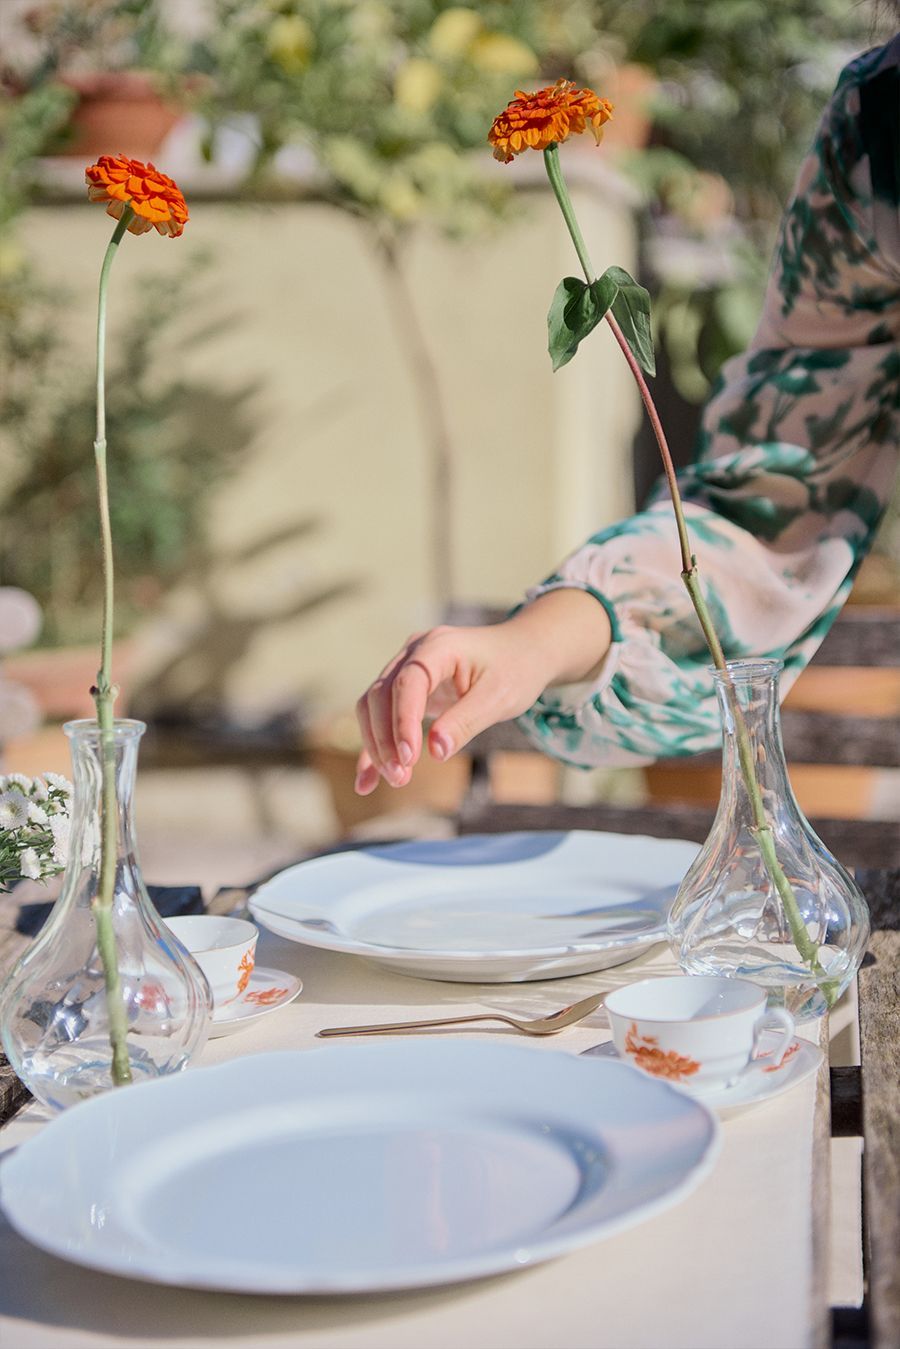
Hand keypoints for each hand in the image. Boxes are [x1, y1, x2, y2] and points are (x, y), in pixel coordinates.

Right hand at [354, 589, 611, 793]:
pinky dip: (375, 747)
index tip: (409, 759)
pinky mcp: (406, 688)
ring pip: (372, 705)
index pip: (408, 683)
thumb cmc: (515, 671)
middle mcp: (414, 652)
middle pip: (380, 695)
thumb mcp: (500, 698)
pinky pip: (380, 716)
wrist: (521, 653)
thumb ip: (466, 722)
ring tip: (393, 780)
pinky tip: (367, 782)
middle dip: (385, 739)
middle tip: (400, 778)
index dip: (403, 722)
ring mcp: (406, 667)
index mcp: (439, 646)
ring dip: (376, 745)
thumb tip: (435, 751)